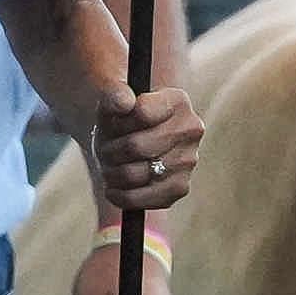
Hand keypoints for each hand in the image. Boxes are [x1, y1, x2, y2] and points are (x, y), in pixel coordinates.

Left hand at [92, 83, 202, 211]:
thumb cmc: (121, 122)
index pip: (141, 113)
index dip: (117, 122)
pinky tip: (113, 188)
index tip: (112, 124)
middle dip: (110, 151)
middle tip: (104, 151)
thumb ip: (114, 95)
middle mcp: (191, 129)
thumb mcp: (112, 104)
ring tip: (109, 167)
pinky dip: (120, 196)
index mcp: (177, 101)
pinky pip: (142, 199)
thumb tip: (125, 103)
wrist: (130, 144)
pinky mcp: (180, 187)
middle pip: (136, 146)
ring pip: (134, 174)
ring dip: (112, 173)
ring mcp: (189, 160)